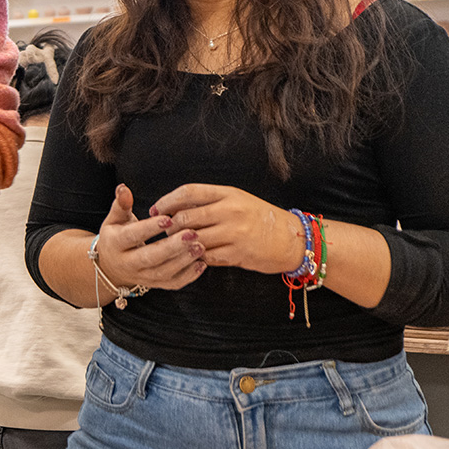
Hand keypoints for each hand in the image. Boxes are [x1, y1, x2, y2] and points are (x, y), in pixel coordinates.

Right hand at [93, 183, 207, 295]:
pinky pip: (173, 284)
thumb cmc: (117, 235)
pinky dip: (189, 276)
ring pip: (163, 272)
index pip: (132, 236)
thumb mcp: (115, 219)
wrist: (112, 266)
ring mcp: (142, 277)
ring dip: (183, 261)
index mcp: (115, 244)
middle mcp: (127, 264)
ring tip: (200, 246)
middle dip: (171, 247)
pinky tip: (202, 263)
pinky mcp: (155, 285)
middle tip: (192, 234)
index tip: (168, 218)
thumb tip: (123, 187)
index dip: (149, 228)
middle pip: (149, 258)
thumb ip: (121, 204)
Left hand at [150, 184, 299, 275]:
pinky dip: (196, 256)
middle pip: (186, 217)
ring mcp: (235, 233)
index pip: (188, 192)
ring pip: (193, 239)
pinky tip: (192, 256)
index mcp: (228, 194)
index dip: (167, 200)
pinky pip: (207, 256)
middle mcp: (231, 211)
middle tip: (162, 231)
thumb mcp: (237, 200)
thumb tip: (174, 206)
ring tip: (174, 245)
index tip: (156, 209)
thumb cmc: (260, 218)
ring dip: (179, 244)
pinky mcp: (238, 254)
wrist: (293, 239)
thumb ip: (210, 202)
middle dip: (169, 226)